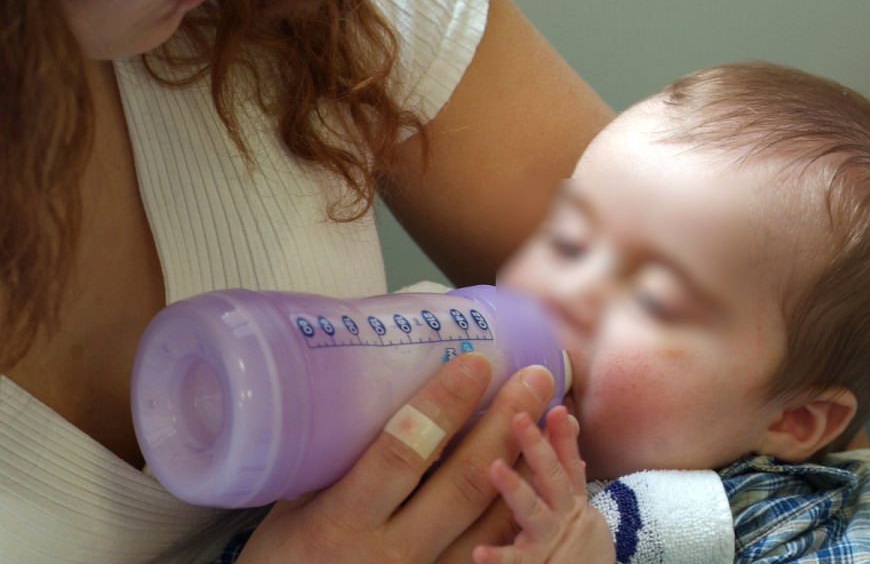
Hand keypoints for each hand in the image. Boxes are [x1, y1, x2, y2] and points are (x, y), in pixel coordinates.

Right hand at [235, 353, 557, 563]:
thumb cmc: (284, 562)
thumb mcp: (292, 508)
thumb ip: (336, 462)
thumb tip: (377, 395)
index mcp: (342, 521)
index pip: (402, 453)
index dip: (441, 406)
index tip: (475, 363)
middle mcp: (391, 554)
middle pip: (462, 484)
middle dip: (503, 424)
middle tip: (535, 377)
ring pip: (491, 521)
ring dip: (526, 464)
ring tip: (548, 417)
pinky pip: (495, 551)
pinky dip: (520, 509)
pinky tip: (537, 473)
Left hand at [471, 406, 615, 563]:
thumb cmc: (579, 548)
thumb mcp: (580, 510)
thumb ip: (569, 475)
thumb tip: (567, 428)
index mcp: (570, 501)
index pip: (567, 461)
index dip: (563, 435)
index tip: (556, 407)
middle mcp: (562, 516)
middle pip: (551, 476)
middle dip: (537, 446)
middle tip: (519, 418)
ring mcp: (548, 540)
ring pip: (531, 511)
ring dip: (514, 488)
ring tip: (494, 467)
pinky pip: (515, 562)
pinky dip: (498, 558)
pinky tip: (479, 553)